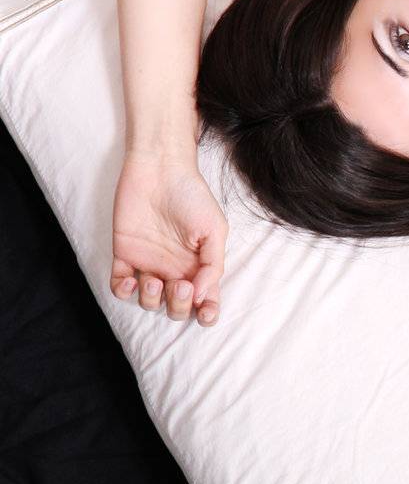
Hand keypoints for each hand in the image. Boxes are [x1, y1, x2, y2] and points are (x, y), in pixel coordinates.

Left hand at [110, 147, 228, 325]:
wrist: (160, 170)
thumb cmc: (192, 196)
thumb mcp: (215, 229)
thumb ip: (212, 264)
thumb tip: (201, 295)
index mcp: (198, 266)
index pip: (204, 300)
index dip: (206, 313)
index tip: (204, 314)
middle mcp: (175, 269)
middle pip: (175, 307)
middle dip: (177, 305)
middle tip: (179, 284)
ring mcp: (149, 263)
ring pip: (148, 301)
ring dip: (151, 300)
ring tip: (154, 279)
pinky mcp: (124, 254)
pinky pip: (119, 285)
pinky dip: (123, 291)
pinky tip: (131, 280)